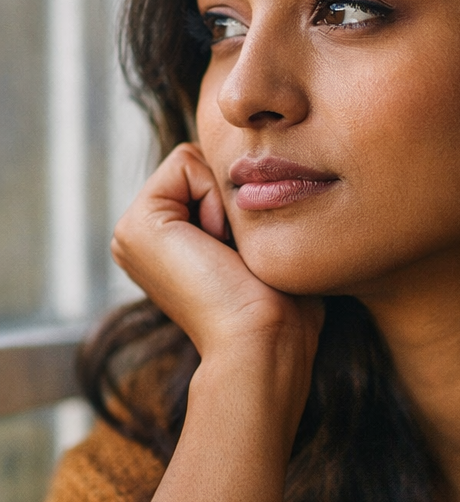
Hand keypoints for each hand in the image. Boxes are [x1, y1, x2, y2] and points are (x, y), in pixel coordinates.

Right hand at [111, 143, 321, 426]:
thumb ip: (252, 210)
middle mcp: (146, 236)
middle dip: (237, 197)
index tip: (251, 251)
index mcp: (170, 242)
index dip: (247, 198)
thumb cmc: (283, 305)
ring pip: (197, 160)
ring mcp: (134, 230)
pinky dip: (217, 195)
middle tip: (241, 254)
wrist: (262, 341)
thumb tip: (267, 172)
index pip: (215, 173)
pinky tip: (219, 245)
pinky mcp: (137, 224)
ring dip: (230, 200)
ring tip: (231, 253)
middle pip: (206, 164)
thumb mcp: (268, 246)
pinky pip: (187, 161)